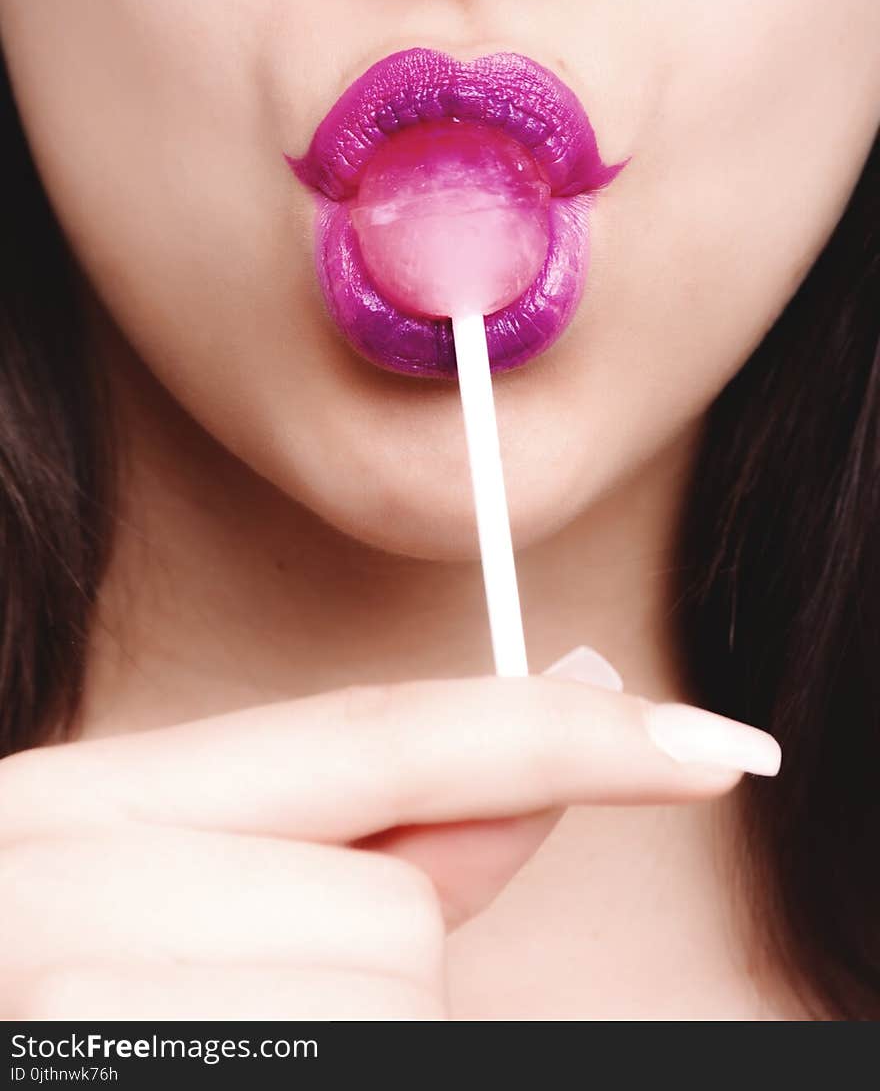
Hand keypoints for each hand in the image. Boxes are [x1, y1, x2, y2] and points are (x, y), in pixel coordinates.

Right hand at [0, 668, 778, 1019]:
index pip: (377, 737)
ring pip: (385, 1001)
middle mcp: (63, 874)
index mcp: (81, 806)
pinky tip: (188, 1068)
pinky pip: (355, 1053)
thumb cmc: (53, 1014)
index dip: (563, 736)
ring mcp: (81, 995)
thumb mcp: (152, 907)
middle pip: (390, 916)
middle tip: (217, 1018)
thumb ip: (349, 850)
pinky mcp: (121, 1070)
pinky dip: (322, 1070)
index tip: (709, 745)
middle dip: (354, 985)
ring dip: (333, 1043)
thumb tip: (531, 789)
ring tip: (191, 1050)